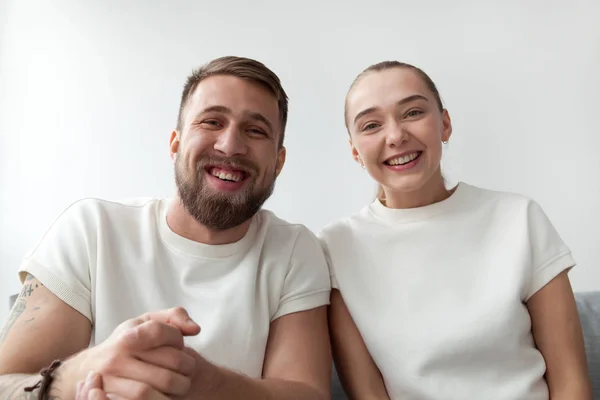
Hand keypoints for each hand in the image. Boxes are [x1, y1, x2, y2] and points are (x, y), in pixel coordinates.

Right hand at [57, 307, 200, 399]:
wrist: (89, 367)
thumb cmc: (127, 342)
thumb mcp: (146, 322)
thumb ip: (174, 317)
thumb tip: (195, 329)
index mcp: (127, 336)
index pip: (160, 331)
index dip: (177, 338)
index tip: (179, 344)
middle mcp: (116, 358)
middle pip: (168, 363)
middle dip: (187, 366)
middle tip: (189, 368)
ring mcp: (111, 382)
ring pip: (154, 389)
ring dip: (177, 388)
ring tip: (181, 384)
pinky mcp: (111, 398)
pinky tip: (166, 395)